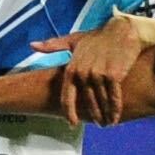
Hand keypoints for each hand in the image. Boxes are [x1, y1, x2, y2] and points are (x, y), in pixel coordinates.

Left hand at [32, 12, 151, 123]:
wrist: (122, 29)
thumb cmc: (98, 37)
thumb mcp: (73, 40)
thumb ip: (53, 45)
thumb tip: (32, 45)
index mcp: (71, 68)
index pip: (67, 97)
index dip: (69, 112)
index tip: (72, 123)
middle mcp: (82, 73)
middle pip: (86, 103)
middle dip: (93, 116)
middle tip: (99, 125)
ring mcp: (98, 74)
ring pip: (101, 102)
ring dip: (105, 115)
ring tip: (109, 123)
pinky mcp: (113, 74)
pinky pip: (114, 96)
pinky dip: (116, 109)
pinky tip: (116, 117)